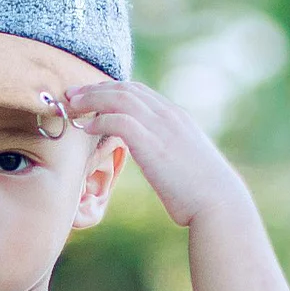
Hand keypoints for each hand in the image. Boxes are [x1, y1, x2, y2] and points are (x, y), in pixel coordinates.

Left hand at [65, 81, 242, 227]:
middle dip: (95, 88)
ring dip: (91, 98)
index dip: (111, 90)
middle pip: (126, 88)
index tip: (90, 95)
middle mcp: (168, 115)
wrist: (218, 202)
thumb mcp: (184, 165)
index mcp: (176, 118)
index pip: (139, 92)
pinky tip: (85, 126)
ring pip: (119, 98)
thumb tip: (161, 163)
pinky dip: (99, 119)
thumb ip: (169, 155)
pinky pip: (119, 120)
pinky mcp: (152, 143)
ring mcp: (161, 127)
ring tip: (71, 104)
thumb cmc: (201, 194)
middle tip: (71, 93)